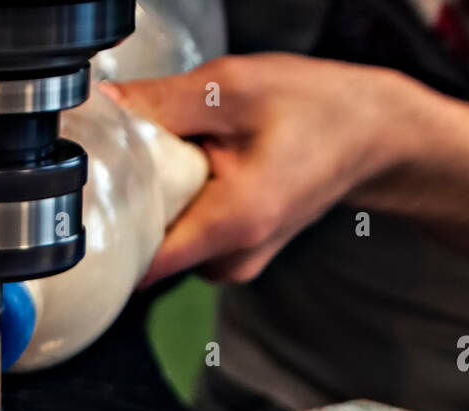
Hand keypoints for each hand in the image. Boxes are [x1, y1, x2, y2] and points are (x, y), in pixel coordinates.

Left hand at [101, 54, 419, 285]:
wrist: (370, 134)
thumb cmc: (318, 110)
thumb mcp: (236, 88)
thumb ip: (163, 104)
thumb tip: (105, 108)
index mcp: (234, 223)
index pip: (143, 260)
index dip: (111, 231)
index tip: (97, 197)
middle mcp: (232, 258)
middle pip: (148, 245)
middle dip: (138, 201)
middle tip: (153, 152)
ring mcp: (235, 264)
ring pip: (166, 240)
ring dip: (164, 201)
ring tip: (195, 156)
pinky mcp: (235, 258)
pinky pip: (187, 238)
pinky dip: (185, 206)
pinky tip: (208, 172)